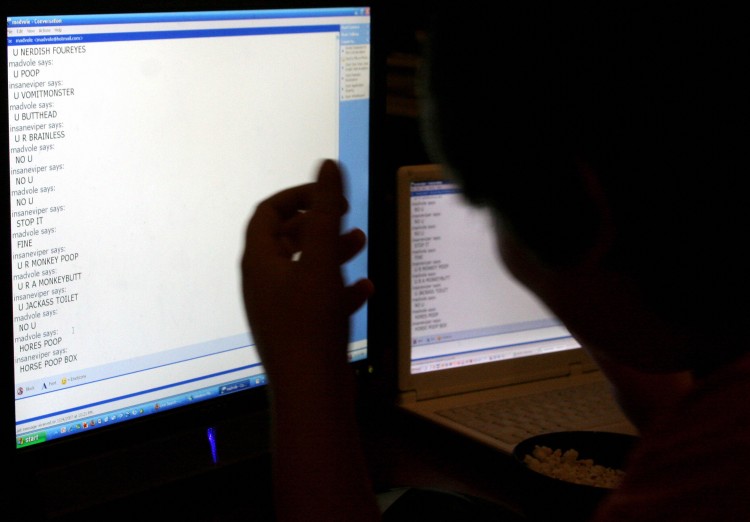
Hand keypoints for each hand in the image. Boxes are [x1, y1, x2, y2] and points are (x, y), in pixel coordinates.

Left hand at [241, 159, 372, 384]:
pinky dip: (337, 287)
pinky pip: (315, 299)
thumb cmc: (310, 324)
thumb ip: (326, 212)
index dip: (297, 196)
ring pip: (303, 268)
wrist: (311, 393)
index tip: (328, 194)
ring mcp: (278, 308)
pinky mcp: (296, 331)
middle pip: (286, 239)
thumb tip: (327, 166)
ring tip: (360, 244)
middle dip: (318, 224)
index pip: (267, 212)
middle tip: (346, 217)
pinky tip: (362, 288)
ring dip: (330, 253)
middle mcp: (263, 283)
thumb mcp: (322, 261)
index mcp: (259, 262)